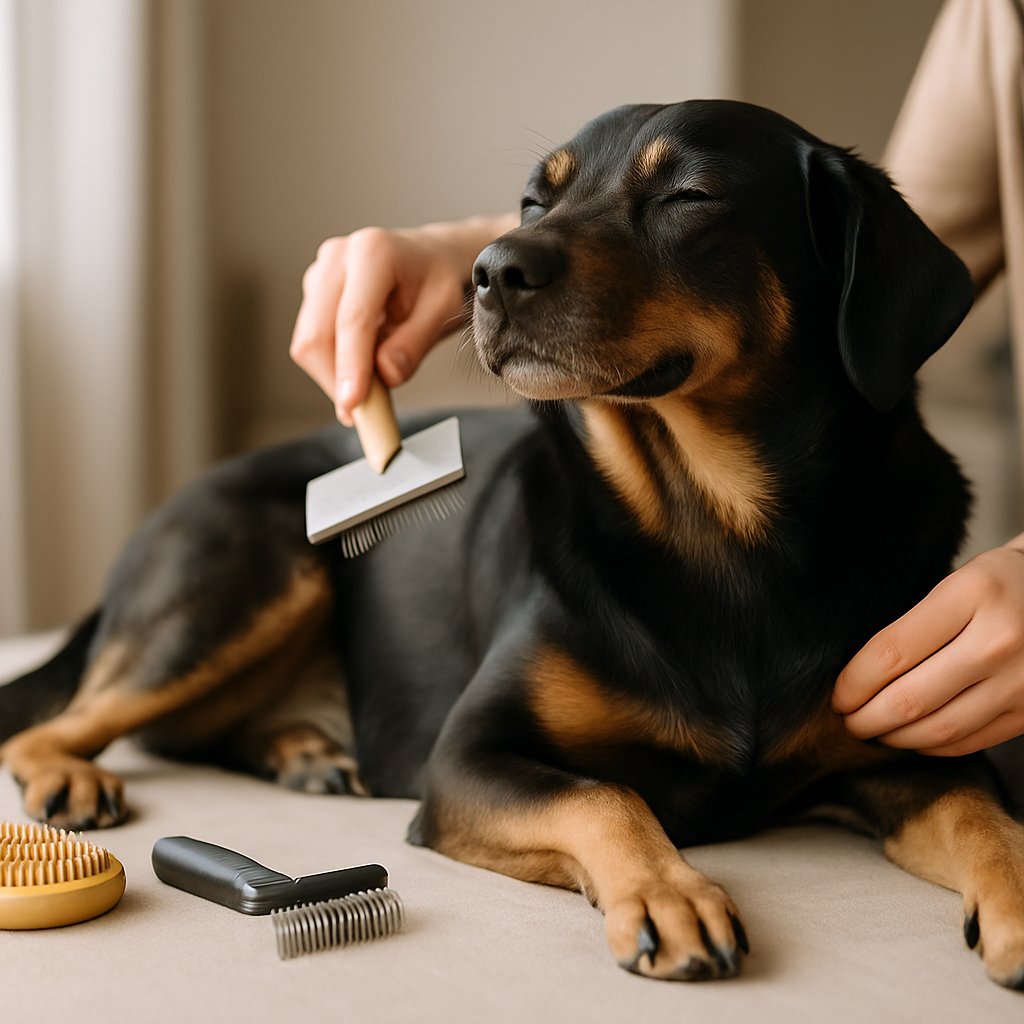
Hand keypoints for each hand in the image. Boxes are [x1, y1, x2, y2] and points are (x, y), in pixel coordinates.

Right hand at [290, 215, 516, 424]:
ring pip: (309, 342)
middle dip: (337, 380)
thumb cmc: (439, 279)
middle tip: (367, 413)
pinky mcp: (314, 292)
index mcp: (373, 252)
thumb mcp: (444, 309)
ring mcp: (320, 274)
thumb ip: (415, 342)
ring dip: (335, 376)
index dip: (350, 366)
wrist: (432, 258)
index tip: (353, 404)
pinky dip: (334, 366)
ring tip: (373, 386)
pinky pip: (313, 341)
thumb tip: (386, 373)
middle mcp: (338, 257)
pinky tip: (362, 368)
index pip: (352, 319)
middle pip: (317, 334)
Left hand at [833, 540, 1023, 754]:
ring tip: (874, 730)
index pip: (891, 652)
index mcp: (972, 595)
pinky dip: (931, 745)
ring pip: (937, 728)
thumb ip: (915, 623)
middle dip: (866, 718)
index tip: (837, 695)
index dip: (854, 682)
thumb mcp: (957, 582)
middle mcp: (999, 641)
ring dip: (895, 737)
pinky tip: (912, 737)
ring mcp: (1020, 682)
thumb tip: (859, 672)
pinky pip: (968, 741)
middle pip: (909, 698)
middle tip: (846, 720)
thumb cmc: (1002, 585)